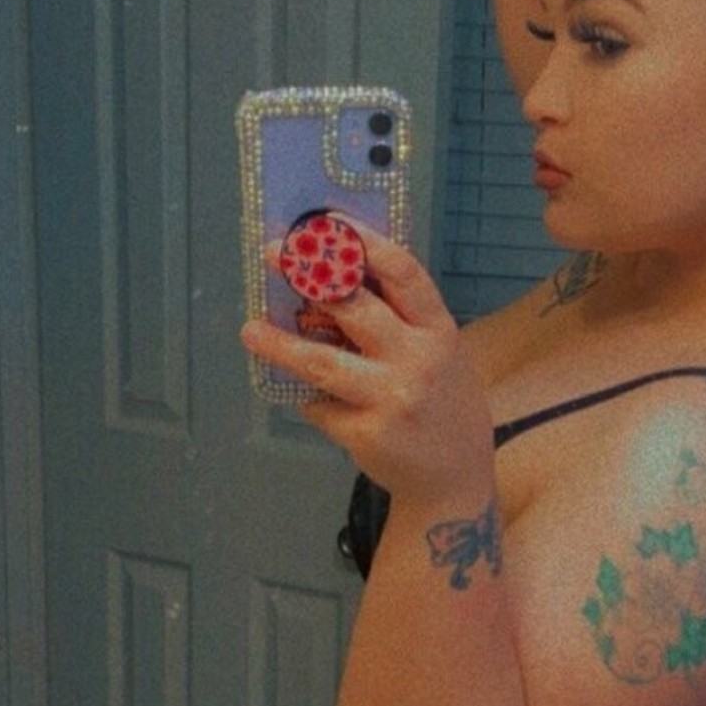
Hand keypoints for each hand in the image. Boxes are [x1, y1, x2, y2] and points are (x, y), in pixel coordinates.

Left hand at [241, 219, 493, 504]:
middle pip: (355, 307)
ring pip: (322, 361)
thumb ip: (402, 323)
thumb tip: (335, 280)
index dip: (363, 242)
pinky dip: (310, 399)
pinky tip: (312, 399)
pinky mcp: (367, 433)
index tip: (326, 222)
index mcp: (440, 332)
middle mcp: (420, 361)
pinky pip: (322, 406)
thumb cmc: (443, 408)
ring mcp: (393, 398)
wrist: (455, 482)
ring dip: (280, 344)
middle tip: (273, 254)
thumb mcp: (441, 356)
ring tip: (250, 330)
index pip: (402, 273)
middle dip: (308, 275)